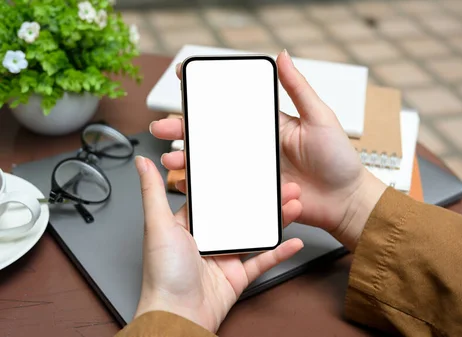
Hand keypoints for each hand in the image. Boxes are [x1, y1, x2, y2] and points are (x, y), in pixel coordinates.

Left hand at [133, 156, 303, 332]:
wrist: (177, 316)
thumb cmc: (162, 276)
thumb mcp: (158, 225)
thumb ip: (152, 192)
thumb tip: (142, 163)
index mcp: (188, 225)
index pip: (214, 198)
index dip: (233, 182)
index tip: (250, 167)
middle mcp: (207, 240)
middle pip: (241, 214)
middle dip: (263, 199)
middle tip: (283, 184)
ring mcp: (224, 258)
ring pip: (255, 233)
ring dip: (275, 219)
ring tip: (294, 203)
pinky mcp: (237, 276)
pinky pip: (262, 261)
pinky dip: (279, 252)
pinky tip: (293, 241)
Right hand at [154, 50, 385, 250]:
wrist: (346, 201)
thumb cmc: (339, 160)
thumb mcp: (320, 117)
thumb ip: (299, 89)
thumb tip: (282, 56)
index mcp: (268, 125)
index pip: (231, 105)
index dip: (207, 93)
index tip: (184, 78)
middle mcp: (256, 148)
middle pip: (212, 135)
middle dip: (183, 129)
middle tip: (162, 126)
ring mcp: (253, 172)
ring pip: (212, 163)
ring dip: (188, 159)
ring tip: (173, 157)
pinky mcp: (254, 195)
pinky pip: (226, 190)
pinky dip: (205, 188)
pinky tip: (190, 185)